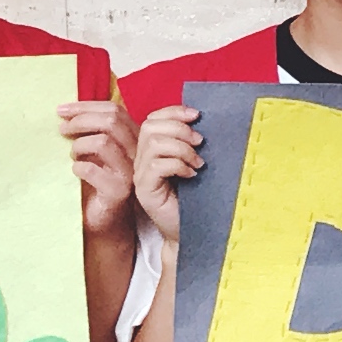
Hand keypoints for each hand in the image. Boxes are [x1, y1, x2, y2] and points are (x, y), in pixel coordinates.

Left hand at [61, 102, 137, 239]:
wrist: (105, 219)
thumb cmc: (97, 182)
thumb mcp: (96, 151)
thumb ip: (91, 132)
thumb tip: (66, 112)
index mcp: (133, 138)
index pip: (114, 110)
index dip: (86, 106)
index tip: (62, 110)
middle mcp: (136, 152)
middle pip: (111, 121)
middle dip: (81, 120)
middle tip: (62, 128)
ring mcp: (129, 172)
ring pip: (103, 142)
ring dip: (79, 145)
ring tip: (72, 154)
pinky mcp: (118, 191)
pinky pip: (93, 170)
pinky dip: (78, 167)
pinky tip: (75, 172)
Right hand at [130, 103, 201, 244]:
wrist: (193, 230)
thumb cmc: (196, 198)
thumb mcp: (195, 164)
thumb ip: (192, 143)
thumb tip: (202, 121)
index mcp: (152, 150)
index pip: (153, 119)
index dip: (173, 112)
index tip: (197, 115)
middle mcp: (142, 160)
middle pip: (150, 128)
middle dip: (179, 129)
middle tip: (200, 143)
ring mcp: (140, 175)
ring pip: (153, 145)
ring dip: (182, 149)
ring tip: (198, 163)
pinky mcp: (144, 190)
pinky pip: (156, 166)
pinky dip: (178, 165)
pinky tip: (191, 175)